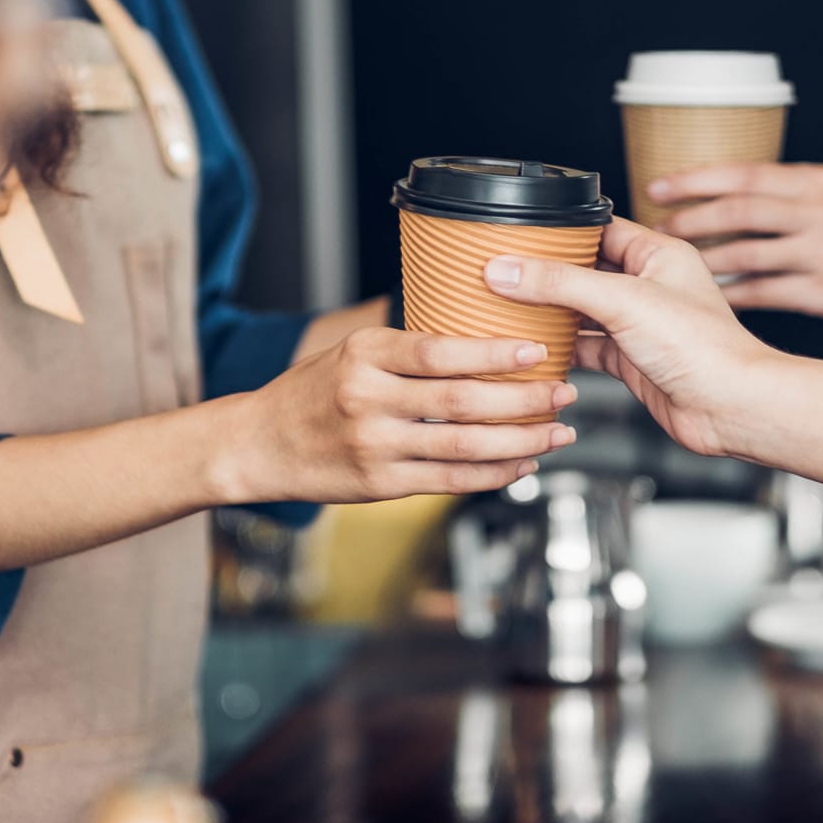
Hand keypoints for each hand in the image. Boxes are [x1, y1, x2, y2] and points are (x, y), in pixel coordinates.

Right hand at [235, 327, 576, 502]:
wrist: (258, 444)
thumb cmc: (313, 392)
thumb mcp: (351, 351)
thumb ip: (408, 350)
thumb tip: (482, 338)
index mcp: (364, 354)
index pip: (440, 352)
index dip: (494, 353)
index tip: (536, 351)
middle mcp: (368, 399)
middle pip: (462, 401)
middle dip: (524, 399)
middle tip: (565, 392)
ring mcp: (374, 446)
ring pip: (463, 446)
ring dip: (520, 440)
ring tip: (558, 432)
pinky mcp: (379, 484)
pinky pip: (449, 481)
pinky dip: (492, 474)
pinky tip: (522, 463)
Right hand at [482, 219, 775, 457]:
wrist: (730, 408)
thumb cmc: (704, 348)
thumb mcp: (623, 301)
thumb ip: (561, 283)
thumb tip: (509, 269)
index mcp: (658, 254)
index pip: (599, 228)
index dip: (560, 231)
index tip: (520, 235)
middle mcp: (650, 286)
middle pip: (586, 270)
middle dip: (548, 274)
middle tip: (506, 271)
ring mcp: (640, 325)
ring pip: (583, 310)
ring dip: (551, 311)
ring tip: (510, 306)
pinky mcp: (632, 361)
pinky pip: (587, 347)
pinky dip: (562, 348)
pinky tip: (536, 347)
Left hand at [646, 163, 822, 333]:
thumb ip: (783, 191)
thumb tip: (716, 191)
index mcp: (816, 182)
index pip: (744, 174)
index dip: (695, 180)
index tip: (657, 187)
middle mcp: (820, 214)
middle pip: (740, 211)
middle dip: (691, 220)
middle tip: (658, 230)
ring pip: (747, 254)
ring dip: (704, 260)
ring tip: (675, 265)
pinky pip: (763, 293)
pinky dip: (730, 294)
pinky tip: (708, 296)